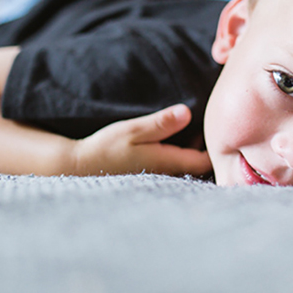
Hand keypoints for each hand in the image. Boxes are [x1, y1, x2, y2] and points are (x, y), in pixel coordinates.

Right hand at [72, 105, 212, 176]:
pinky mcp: (149, 177)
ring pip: (184, 166)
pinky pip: (171, 167)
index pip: (205, 160)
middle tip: (199, 123)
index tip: (213, 127)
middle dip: (202, 146)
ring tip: (185, 130)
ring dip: (188, 149)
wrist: (78, 168)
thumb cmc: (105, 148)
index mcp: (169, 163)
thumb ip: (162, 123)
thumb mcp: (134, 130)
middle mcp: (168, 175)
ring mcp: (159, 178)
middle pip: (198, 164)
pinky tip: (166, 142)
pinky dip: (175, 154)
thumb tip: (187, 113)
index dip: (214, 145)